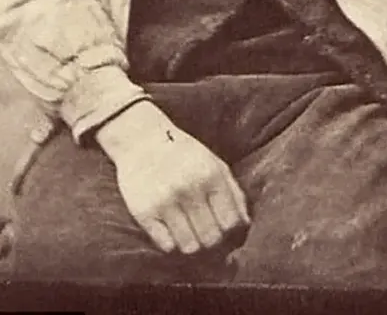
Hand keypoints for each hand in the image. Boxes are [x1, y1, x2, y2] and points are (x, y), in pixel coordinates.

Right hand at [95, 100, 248, 254]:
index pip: (230, 222)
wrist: (140, 139)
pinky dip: (171, 241)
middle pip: (211, 238)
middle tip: (203, 229)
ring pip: (190, 247)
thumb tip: (245, 224)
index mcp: (210, 174)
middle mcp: (189, 188)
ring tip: (187, 229)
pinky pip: (167, 246)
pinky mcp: (144, 212)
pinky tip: (170, 227)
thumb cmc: (183, 153)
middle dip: (210, 238)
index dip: (229, 230)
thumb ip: (233, 192)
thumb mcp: (213, 163)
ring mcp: (165, 201)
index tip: (221, 226)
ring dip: (191, 243)